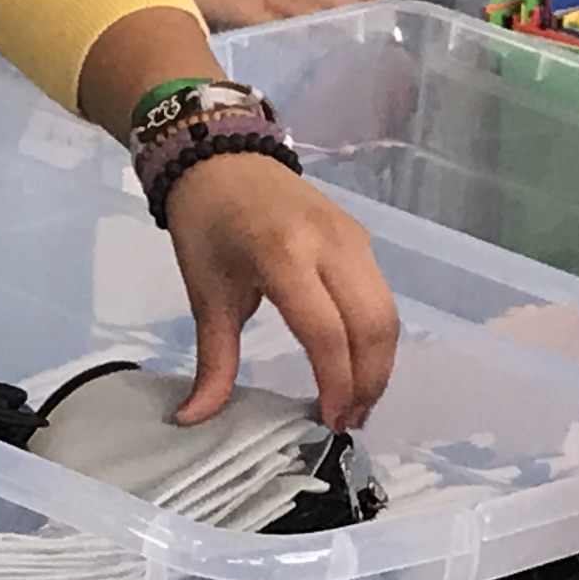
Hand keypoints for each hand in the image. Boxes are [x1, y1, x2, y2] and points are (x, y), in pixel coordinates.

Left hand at [165, 150, 401, 430]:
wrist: (222, 157)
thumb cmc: (207, 224)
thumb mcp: (205, 293)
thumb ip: (212, 360)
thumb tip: (192, 418)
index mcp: (283, 255)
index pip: (325, 331)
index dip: (335, 383)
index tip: (328, 422)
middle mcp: (329, 244)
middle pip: (372, 325)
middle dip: (368, 382)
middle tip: (349, 421)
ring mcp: (352, 237)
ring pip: (385, 312)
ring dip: (379, 364)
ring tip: (358, 403)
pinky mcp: (361, 237)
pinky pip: (381, 295)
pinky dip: (377, 338)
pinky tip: (358, 365)